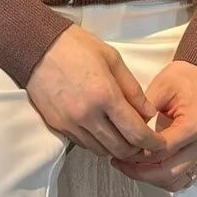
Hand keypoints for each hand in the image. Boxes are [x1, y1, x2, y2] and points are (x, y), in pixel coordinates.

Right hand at [26, 25, 167, 159]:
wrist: (37, 46)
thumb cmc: (77, 46)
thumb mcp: (112, 58)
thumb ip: (133, 89)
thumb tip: (149, 113)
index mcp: (105, 95)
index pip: (135, 133)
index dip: (152, 143)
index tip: (160, 143)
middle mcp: (87, 115)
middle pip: (120, 149)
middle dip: (136, 149)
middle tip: (143, 141)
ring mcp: (70, 123)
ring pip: (101, 151)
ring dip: (116, 147)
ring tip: (122, 135)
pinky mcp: (57, 126)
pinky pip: (83, 144)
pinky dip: (97, 142)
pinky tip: (101, 129)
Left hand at [109, 60, 196, 191]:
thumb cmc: (182, 78)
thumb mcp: (160, 87)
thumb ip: (144, 113)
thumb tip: (126, 134)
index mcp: (194, 125)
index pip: (162, 151)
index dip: (138, 156)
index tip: (119, 152)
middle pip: (169, 172)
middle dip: (142, 173)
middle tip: (120, 163)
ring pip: (177, 181)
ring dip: (153, 178)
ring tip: (131, 167)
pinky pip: (185, 178)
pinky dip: (166, 177)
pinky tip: (148, 168)